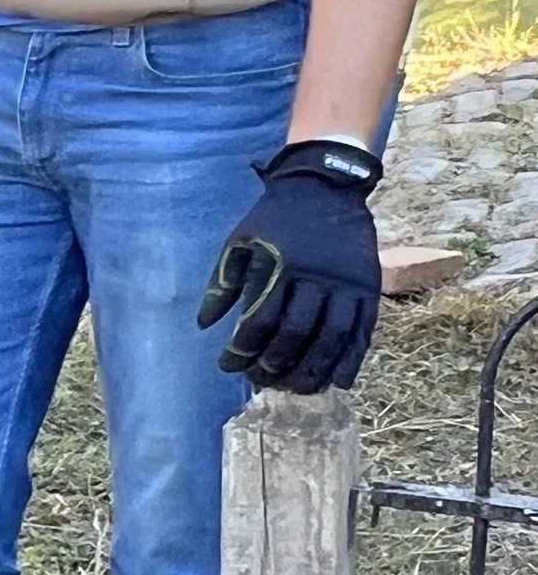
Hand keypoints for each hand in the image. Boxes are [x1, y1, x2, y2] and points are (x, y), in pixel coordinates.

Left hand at [198, 141, 382, 393]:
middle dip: (276, 366)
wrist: (325, 186)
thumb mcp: (240, 240)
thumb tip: (204, 324)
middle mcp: (316, 278)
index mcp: (281, 267)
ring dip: (313, 371)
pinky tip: (338, 381)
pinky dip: (351, 360)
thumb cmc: (275, 217)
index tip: (229, 366)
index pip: (260, 321)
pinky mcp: (369, 288)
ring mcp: (347, 284)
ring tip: (297, 389)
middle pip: (296, 336)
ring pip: (331, 339)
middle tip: (262, 381)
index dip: (242, 350)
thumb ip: (223, 282)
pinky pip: (363, 332)